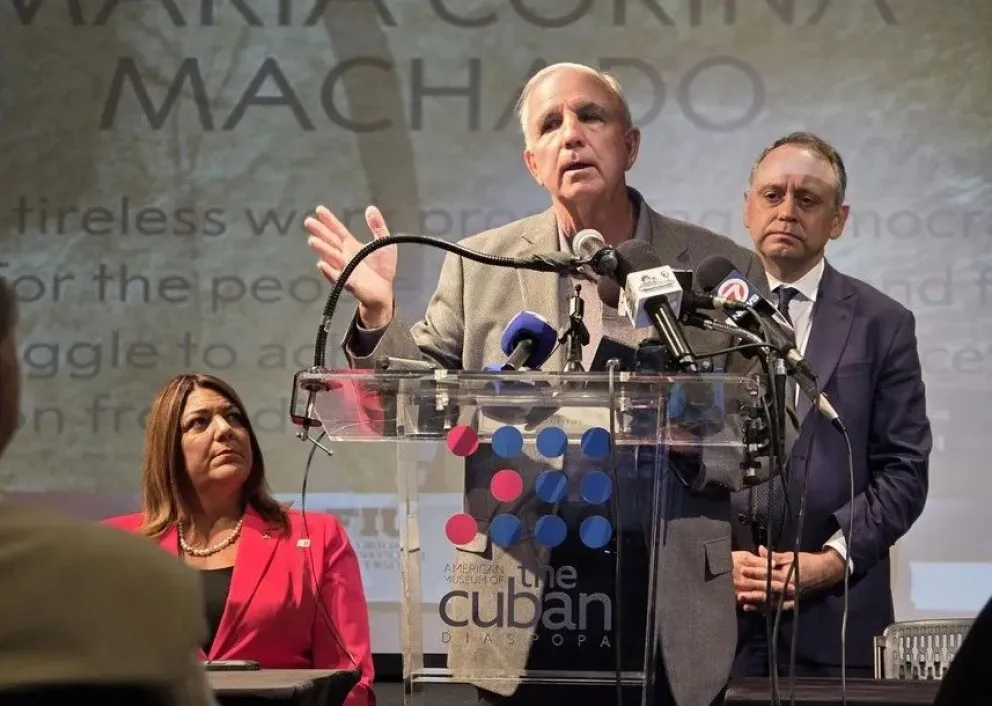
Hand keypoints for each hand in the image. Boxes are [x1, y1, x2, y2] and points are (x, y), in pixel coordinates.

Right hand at [304, 205, 396, 327]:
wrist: (384, 290)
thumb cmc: (382, 268)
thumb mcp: (384, 242)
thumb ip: (378, 226)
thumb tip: (370, 208)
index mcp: (351, 245)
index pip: (338, 230)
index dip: (329, 220)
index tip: (319, 210)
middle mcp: (344, 256)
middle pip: (330, 241)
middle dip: (320, 232)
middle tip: (308, 222)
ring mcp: (344, 269)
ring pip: (331, 258)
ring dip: (322, 249)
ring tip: (313, 241)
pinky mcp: (348, 282)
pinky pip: (337, 276)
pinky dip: (329, 271)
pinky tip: (322, 264)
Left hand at [734, 547, 845, 612]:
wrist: (825, 572)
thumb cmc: (806, 561)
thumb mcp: (791, 556)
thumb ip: (774, 556)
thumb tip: (759, 549)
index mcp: (788, 575)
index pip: (768, 573)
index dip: (755, 572)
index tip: (743, 569)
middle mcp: (789, 588)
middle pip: (767, 590)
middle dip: (752, 590)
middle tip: (738, 590)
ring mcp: (791, 597)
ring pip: (770, 601)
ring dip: (755, 602)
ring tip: (741, 602)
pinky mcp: (792, 602)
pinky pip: (776, 607)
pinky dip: (764, 608)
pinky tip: (753, 609)